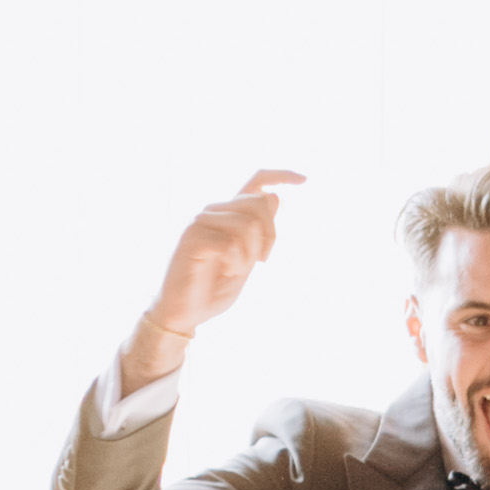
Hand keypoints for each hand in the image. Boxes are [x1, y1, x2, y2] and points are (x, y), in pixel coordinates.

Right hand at [123, 170, 298, 393]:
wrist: (185, 313)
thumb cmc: (213, 289)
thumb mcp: (247, 260)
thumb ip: (258, 232)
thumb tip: (274, 196)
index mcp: (229, 215)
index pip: (255, 183)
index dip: (280, 175)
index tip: (304, 180)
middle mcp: (214, 212)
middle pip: (259, 204)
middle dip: (271, 235)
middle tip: (262, 261)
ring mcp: (200, 222)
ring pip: (248, 224)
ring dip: (251, 255)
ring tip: (236, 269)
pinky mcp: (191, 238)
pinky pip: (230, 243)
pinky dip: (236, 262)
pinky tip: (226, 271)